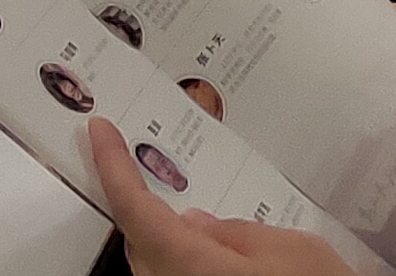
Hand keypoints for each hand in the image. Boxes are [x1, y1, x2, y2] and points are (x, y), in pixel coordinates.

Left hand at [78, 117, 351, 274]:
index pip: (133, 209)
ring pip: (154, 272)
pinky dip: (181, 269)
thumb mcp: (295, 253)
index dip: (112, 165)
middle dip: (143, 210)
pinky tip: (210, 261)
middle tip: (148, 174)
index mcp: (191, 268)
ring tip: (192, 226)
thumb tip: (202, 226)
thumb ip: (239, 234)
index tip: (100, 132)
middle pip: (139, 246)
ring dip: (165, 246)